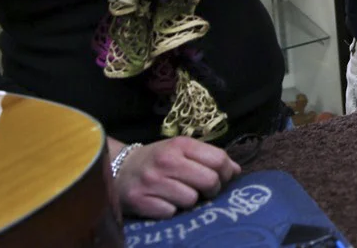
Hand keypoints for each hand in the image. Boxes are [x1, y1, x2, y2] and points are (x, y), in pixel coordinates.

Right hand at [114, 136, 240, 219]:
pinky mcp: (139, 200)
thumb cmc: (159, 159)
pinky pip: (169, 212)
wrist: (120, 169)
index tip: (223, 177)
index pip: (219, 159)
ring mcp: (152, 181)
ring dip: (189, 201)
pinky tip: (163, 201)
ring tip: (179, 194)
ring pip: (190, 200)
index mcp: (181, 144)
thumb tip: (237, 171)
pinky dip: (170, 210)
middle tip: (204, 190)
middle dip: (211, 189)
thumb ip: (209, 157)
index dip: (226, 172)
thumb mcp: (183, 150)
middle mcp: (166, 161)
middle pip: (209, 181)